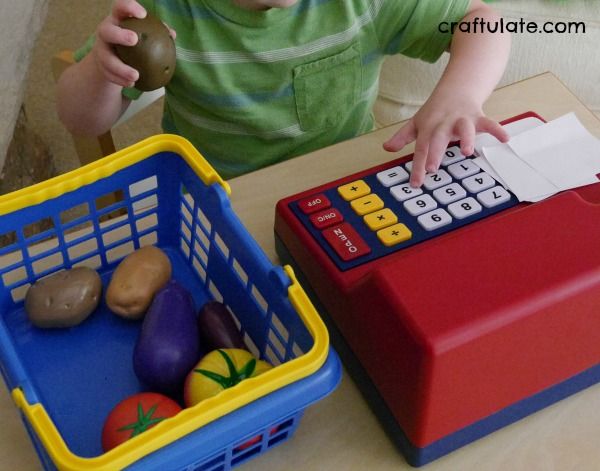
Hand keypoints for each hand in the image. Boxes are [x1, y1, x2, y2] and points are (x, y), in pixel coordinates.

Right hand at [91, 0, 175, 87]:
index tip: (142, 14)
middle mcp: (106, 32)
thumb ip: (157, 32)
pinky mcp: (100, 66)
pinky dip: (119, 80)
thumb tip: (172, 34)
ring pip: (106, 58)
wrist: (113, 57)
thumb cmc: (133, 42)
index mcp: (118, 20)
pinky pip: (108, 74)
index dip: (129, 7)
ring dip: (121, 68)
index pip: (120, 7)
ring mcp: (101, 49)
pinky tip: (132, 84)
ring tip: (135, 76)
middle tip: (134, 40)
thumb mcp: (143, 34)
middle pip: (107, 31)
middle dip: (119, 35)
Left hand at [383, 95, 508, 186]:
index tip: (415, 183)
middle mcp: (444, 123)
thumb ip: (403, 137)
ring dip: (466, 139)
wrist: (457, 86)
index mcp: (428, 127)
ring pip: (464, 128)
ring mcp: (462, 119)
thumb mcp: (417, 123)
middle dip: (435, 152)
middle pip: (439, 138)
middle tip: (432, 167)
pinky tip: (504, 139)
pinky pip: (489, 123)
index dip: (417, 165)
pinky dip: (497, 129)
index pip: (420, 148)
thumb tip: (386, 148)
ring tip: (467, 152)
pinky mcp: (478, 116)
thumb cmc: (436, 110)